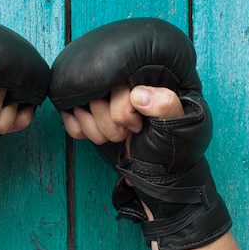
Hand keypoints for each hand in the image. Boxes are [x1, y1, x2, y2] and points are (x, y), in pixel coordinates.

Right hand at [60, 84, 184, 144]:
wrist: (155, 173)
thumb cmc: (171, 149)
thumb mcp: (179, 129)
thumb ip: (166, 106)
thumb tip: (138, 94)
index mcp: (148, 76)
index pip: (117, 82)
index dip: (121, 111)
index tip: (137, 126)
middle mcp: (124, 80)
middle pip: (94, 95)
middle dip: (109, 125)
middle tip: (128, 134)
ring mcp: (104, 94)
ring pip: (79, 105)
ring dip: (96, 130)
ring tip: (118, 136)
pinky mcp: (89, 108)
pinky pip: (70, 114)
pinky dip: (81, 130)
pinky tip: (99, 134)